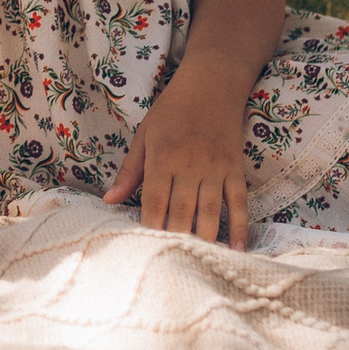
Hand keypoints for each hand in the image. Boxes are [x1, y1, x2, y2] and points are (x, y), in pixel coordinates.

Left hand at [102, 66, 252, 248]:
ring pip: (210, 211)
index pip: (154, 201)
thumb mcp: (144, 134)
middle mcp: (190, 166)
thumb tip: (108, 201)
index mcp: (162, 158)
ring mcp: (215, 169)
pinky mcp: (235, 169)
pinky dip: (239, 226)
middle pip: (182, 211)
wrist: (212, 82)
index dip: (150, 227)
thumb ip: (129, 171)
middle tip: (170, 267)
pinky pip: (239, 202)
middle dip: (175, 239)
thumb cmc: (172, 109)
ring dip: (205, 239)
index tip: (143, 251)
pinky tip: (236, 250)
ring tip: (199, 264)